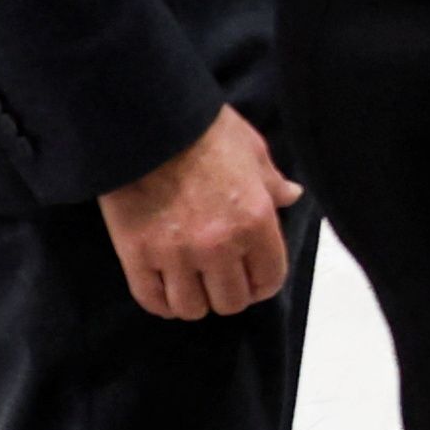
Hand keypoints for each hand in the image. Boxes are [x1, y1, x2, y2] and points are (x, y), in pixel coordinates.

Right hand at [98, 102, 297, 322]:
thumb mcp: (251, 149)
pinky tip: (164, 288)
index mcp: (255, 221)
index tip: (252, 278)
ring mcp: (176, 254)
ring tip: (190, 284)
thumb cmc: (202, 130)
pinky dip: (161, 302)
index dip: (262, 283)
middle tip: (218, 279)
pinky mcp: (137, 255)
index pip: (269, 280)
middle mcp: (219, 245)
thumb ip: (272, 181)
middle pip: (231, 302)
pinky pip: (152, 300)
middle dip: (228, 293)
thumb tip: (291, 195)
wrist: (144, 121)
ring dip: (194, 300)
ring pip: (192, 308)